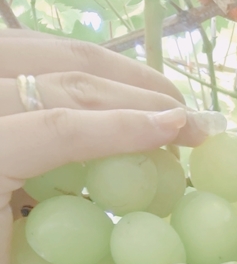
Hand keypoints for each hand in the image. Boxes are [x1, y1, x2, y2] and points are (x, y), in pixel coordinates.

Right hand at [0, 28, 223, 263]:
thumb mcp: (16, 204)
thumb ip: (50, 171)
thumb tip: (123, 160)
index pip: (36, 61)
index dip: (103, 73)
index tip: (162, 97)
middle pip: (52, 59)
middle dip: (130, 80)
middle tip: (191, 113)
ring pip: (62, 84)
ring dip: (138, 98)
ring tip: (192, 124)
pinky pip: (61, 132)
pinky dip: (120, 128)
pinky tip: (168, 130)